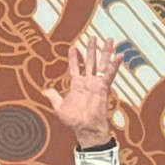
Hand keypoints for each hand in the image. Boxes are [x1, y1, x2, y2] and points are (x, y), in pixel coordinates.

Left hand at [51, 31, 119, 150]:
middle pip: (90, 61)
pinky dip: (115, 65)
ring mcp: (96, 83)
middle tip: (93, 37)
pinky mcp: (104, 87)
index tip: (72, 46)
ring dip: (105, 52)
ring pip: (101, 64)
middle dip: (91, 49)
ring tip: (109, 40)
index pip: (75, 67)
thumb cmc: (73, 120)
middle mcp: (88, 82)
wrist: (84, 127)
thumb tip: (45, 90)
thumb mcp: (58, 107)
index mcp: (77, 84)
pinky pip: (110, 74)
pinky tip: (119, 55)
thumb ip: (53, 96)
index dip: (73, 57)